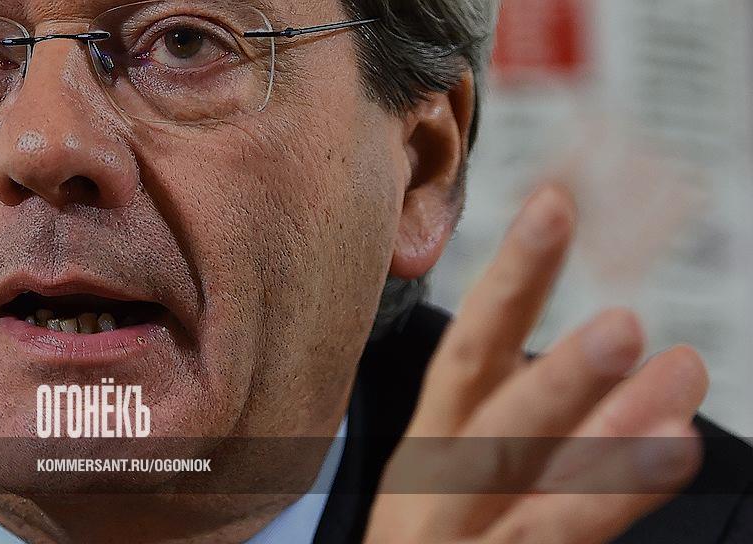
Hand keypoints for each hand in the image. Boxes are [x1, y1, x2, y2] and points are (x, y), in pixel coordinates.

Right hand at [365, 184, 707, 542]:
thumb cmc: (440, 535)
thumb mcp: (450, 470)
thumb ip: (509, 410)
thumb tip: (605, 342)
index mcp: (433, 442)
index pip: (470, 350)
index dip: (512, 279)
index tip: (555, 203)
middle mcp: (438, 485)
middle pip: (491, 422)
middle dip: (554, 370)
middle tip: (623, 321)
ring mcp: (457, 539)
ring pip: (528, 488)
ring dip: (600, 433)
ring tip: (674, 375)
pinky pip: (551, 539)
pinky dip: (611, 498)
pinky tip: (670, 449)